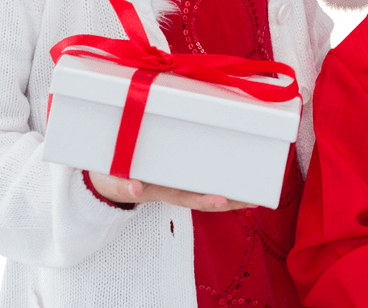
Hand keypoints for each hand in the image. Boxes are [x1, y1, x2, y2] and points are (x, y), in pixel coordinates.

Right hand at [88, 171, 254, 211]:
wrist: (108, 176)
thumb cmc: (112, 175)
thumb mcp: (112, 180)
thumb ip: (122, 185)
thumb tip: (136, 189)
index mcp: (163, 189)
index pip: (188, 197)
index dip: (205, 199)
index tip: (222, 200)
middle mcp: (177, 186)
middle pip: (208, 196)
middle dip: (231, 200)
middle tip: (255, 199)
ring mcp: (181, 179)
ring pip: (211, 186)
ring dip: (234, 191)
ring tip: (260, 190)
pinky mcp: (182, 167)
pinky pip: (206, 172)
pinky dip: (225, 172)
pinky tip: (244, 168)